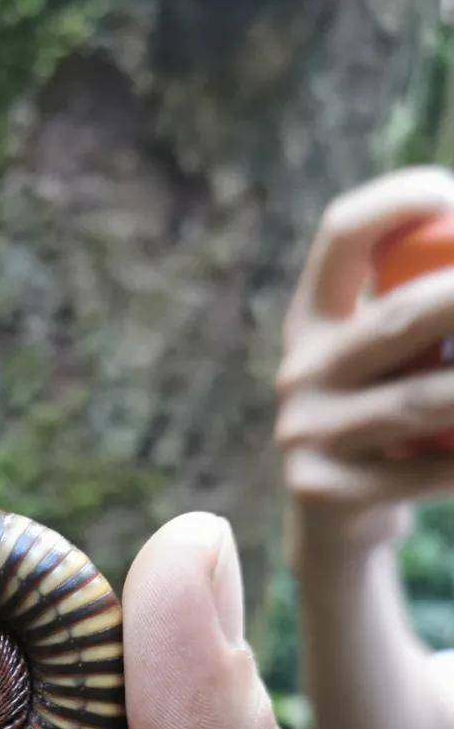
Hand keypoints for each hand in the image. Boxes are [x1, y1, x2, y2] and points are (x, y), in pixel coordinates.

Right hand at [277, 167, 453, 562]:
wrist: (335, 528)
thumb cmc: (385, 421)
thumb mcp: (384, 360)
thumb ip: (418, 312)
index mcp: (312, 320)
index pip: (343, 234)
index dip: (401, 200)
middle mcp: (300, 371)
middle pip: (404, 316)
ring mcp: (308, 434)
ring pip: (425, 400)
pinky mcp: (328, 492)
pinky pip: (428, 471)